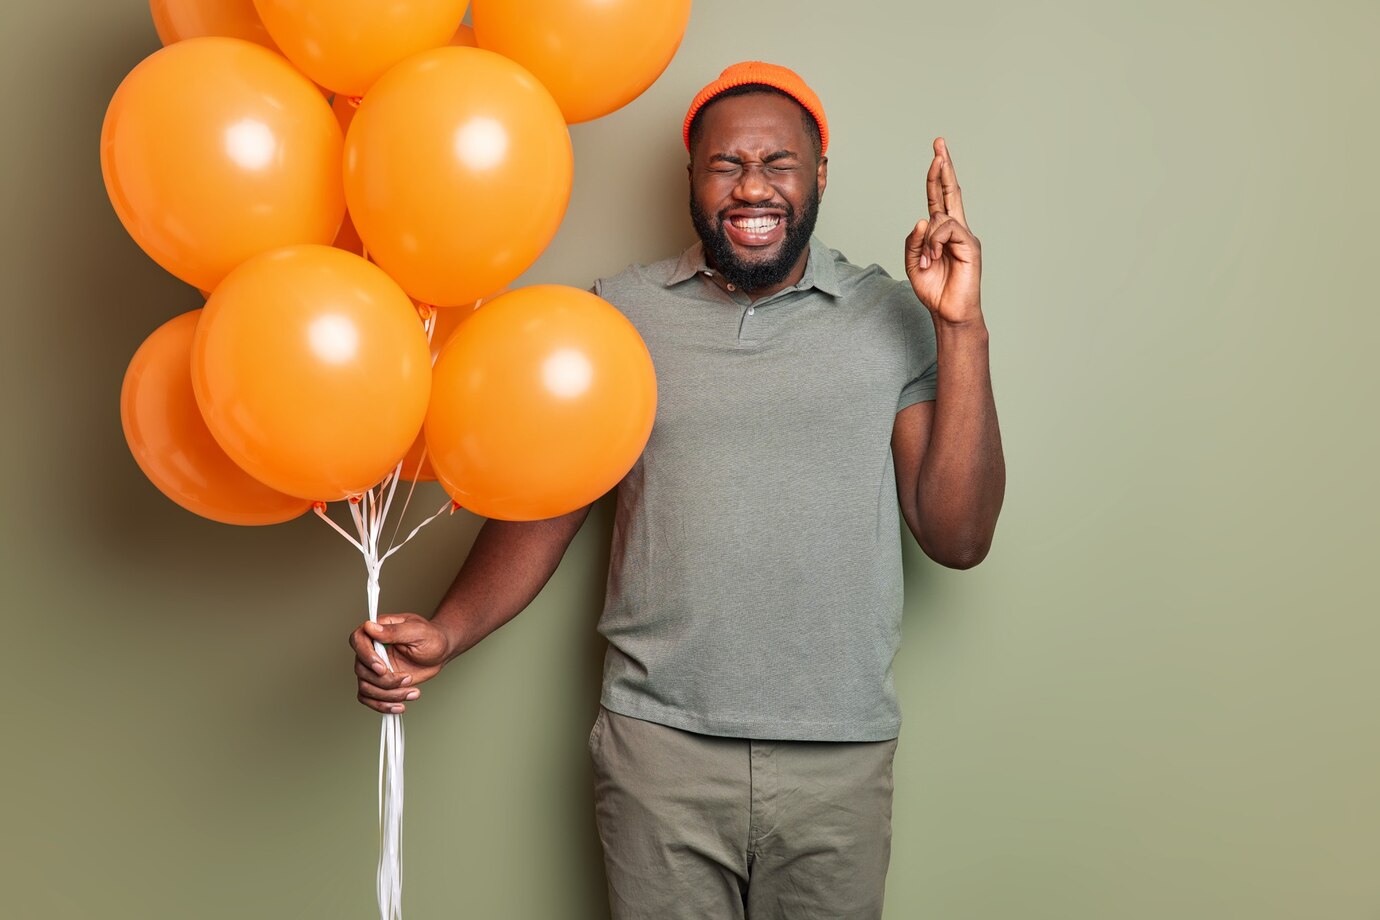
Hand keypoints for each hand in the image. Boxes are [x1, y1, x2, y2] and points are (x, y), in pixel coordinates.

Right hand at [348, 613, 450, 713]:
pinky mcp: (379, 683)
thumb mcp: (417, 631)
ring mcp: (374, 668)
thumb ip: (393, 631)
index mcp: (378, 631)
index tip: (383, 668)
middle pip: (361, 669)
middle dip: (385, 680)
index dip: (366, 656)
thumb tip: (370, 626)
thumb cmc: (432, 637)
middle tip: (408, 678)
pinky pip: (369, 698)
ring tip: (412, 692)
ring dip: (388, 695)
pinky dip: (383, 705)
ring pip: (365, 687)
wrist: (441, 653)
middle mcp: (371, 649)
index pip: (357, 640)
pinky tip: (400, 705)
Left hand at [904, 137, 982, 325]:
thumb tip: (922, 219)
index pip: (938, 198)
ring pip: (940, 219)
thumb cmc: (934, 290)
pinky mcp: (970, 245)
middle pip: (950, 192)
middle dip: (944, 168)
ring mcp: (965, 236)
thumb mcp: (913, 263)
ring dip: (928, 240)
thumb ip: (914, 241)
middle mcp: (955, 230)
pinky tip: (933, 259)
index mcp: (940, 233)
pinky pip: (948, 231)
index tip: (937, 154)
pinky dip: (935, 244)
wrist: (949, 312)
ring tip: (926, 262)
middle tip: (939, 144)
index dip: (936, 177)